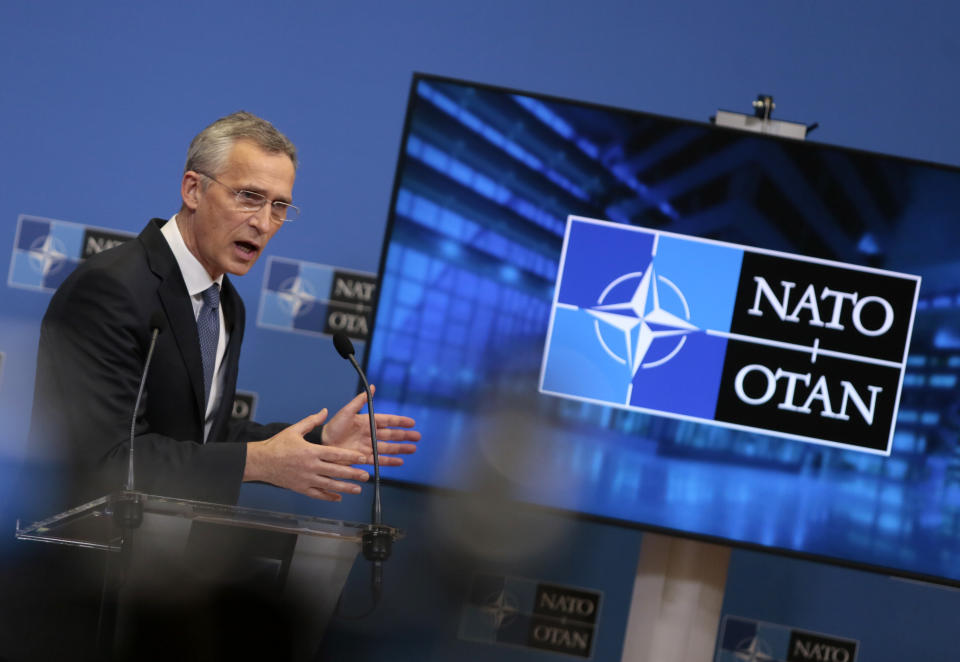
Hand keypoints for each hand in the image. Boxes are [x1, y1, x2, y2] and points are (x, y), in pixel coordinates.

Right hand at [244, 410, 371, 500]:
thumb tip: (325, 412)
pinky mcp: (300, 488)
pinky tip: (338, 497)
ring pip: (329, 485)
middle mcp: (310, 466)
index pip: (336, 454)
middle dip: (353, 473)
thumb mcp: (294, 430)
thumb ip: (312, 421)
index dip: (351, 456)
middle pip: (336, 471)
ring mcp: (306, 479)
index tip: (363, 458)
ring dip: (345, 487)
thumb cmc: (277, 445)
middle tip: (366, 475)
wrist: (260, 462)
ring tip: (358, 489)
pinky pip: (317, 494)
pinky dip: (328, 496)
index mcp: (311, 451)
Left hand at [321, 386, 419, 466]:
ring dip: (401, 449)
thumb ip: (360, 401)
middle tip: (417, 437)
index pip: (387, 421)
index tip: (412, 423)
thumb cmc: (332, 427)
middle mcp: (369, 435)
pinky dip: (390, 461)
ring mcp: (367, 447)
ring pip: (388, 448)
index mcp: (366, 422)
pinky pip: (379, 460)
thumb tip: (372, 387)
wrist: (322, 444)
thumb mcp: (347, 412)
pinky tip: (399, 462)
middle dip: (404, 436)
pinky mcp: (363, 458)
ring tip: (413, 449)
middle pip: (391, 435)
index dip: (400, 422)